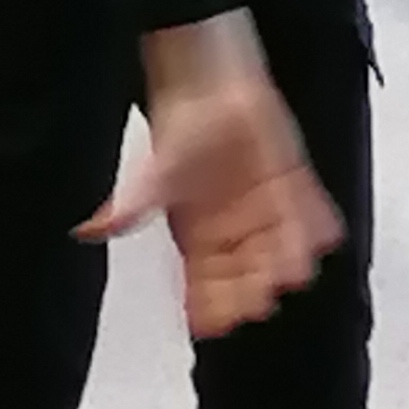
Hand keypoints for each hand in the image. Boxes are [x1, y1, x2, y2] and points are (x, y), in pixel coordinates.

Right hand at [80, 14, 345, 338]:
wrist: (208, 85)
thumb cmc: (179, 130)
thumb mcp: (152, 175)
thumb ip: (128, 207)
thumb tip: (86, 231)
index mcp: (200, 239)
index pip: (206, 286)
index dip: (212, 306)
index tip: (216, 323)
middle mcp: (235, 233)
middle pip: (248, 278)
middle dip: (252, 290)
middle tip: (257, 297)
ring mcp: (266, 213)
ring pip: (282, 252)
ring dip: (288, 261)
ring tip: (290, 269)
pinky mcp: (292, 187)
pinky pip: (312, 214)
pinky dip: (319, 225)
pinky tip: (322, 235)